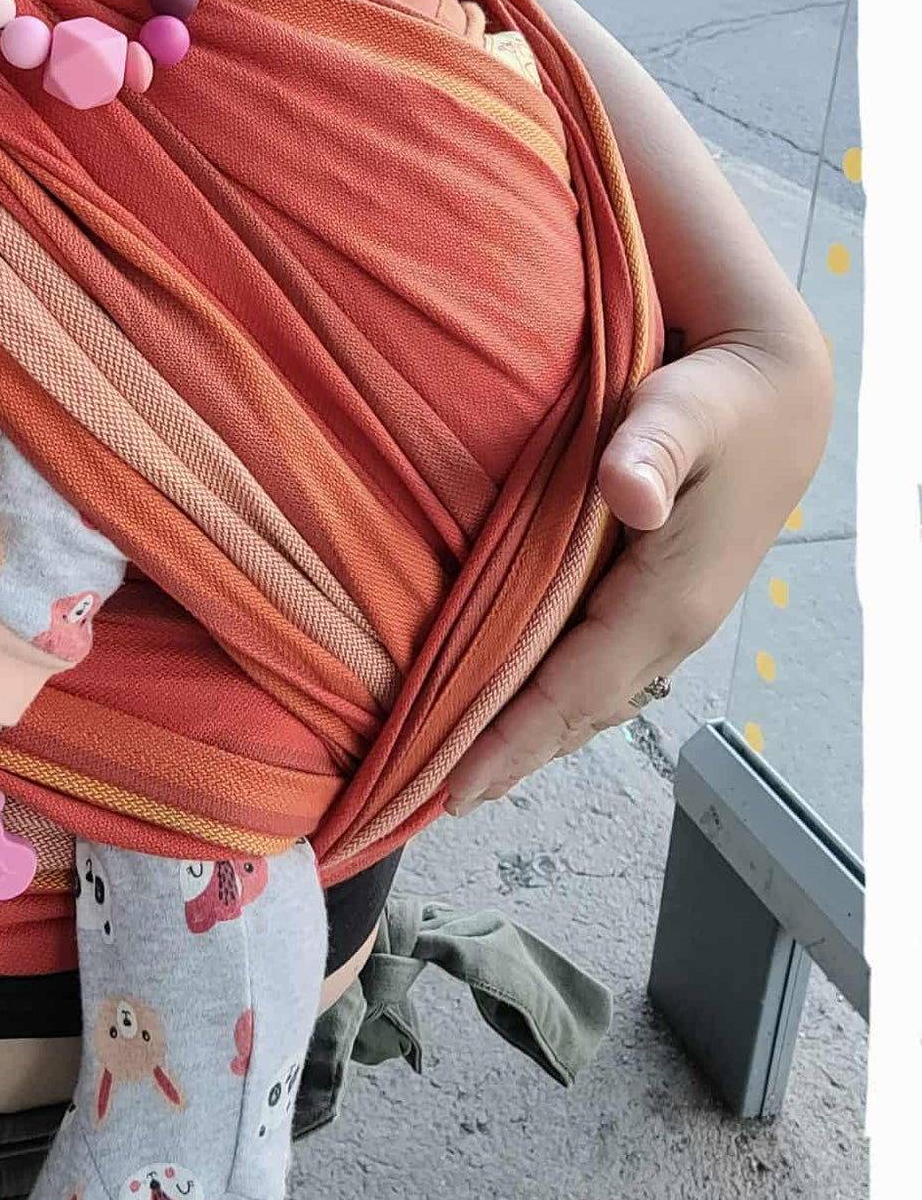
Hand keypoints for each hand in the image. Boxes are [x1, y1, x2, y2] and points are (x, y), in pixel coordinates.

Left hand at [444, 332, 832, 814]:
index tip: (451, 786)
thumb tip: (628, 494)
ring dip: (526, 741)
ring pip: (584, 703)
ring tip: (454, 775)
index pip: (574, 691)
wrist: (773, 398)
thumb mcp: (682, 411)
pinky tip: (506, 711)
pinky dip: (547, 704)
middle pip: (574, 715)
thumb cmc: (716, 403)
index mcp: (671, 602)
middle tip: (426, 800)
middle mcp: (671, 629)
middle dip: (506, 760)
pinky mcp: (656, 608)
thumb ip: (651, 449)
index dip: (510, 740)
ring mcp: (666, 625)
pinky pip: (592, 675)